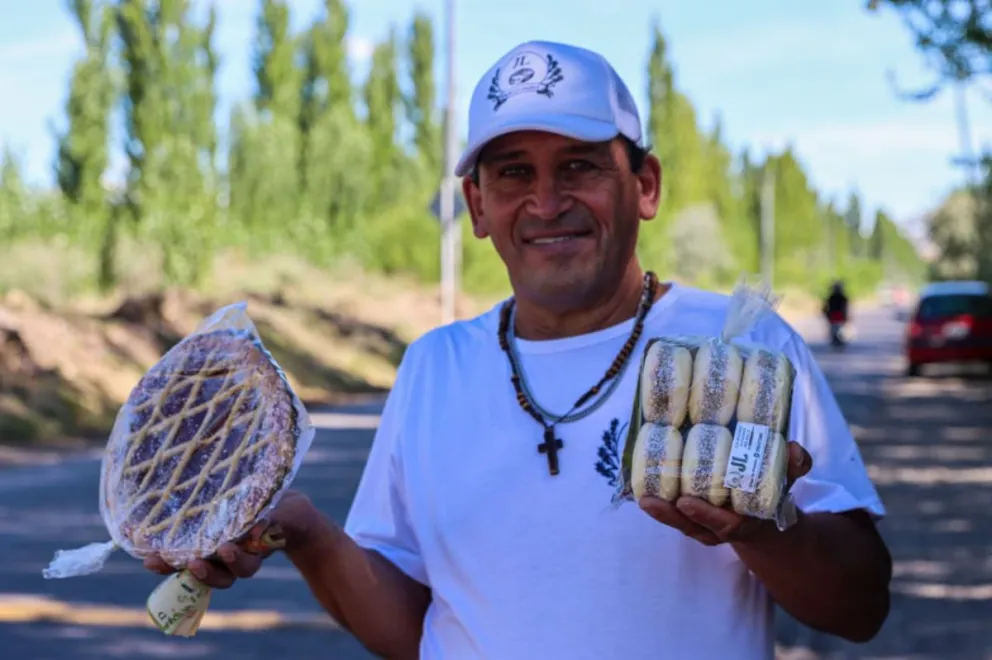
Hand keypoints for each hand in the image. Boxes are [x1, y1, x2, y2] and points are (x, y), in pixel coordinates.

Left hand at [142, 490, 316, 588]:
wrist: (286, 512)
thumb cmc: (288, 514)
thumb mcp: (287, 514)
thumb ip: (275, 520)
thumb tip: (256, 527)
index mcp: (255, 554)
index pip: (242, 565)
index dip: (233, 562)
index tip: (226, 549)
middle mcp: (234, 558)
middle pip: (217, 575)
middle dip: (203, 572)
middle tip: (193, 563)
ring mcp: (217, 552)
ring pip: (196, 567)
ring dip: (175, 567)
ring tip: (156, 561)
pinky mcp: (203, 541)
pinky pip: (184, 552)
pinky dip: (165, 553)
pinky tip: (144, 547)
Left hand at [639, 441, 811, 545]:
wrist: (763, 518)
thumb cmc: (770, 494)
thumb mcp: (786, 481)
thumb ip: (793, 466)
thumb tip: (794, 449)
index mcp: (743, 521)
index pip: (723, 523)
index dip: (705, 515)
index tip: (686, 503)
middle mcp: (720, 528)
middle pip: (692, 526)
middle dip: (671, 516)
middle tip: (650, 502)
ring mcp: (704, 526)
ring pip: (679, 523)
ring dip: (660, 512)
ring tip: (642, 498)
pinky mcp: (691, 519)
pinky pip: (673, 517)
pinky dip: (659, 507)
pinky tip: (641, 491)